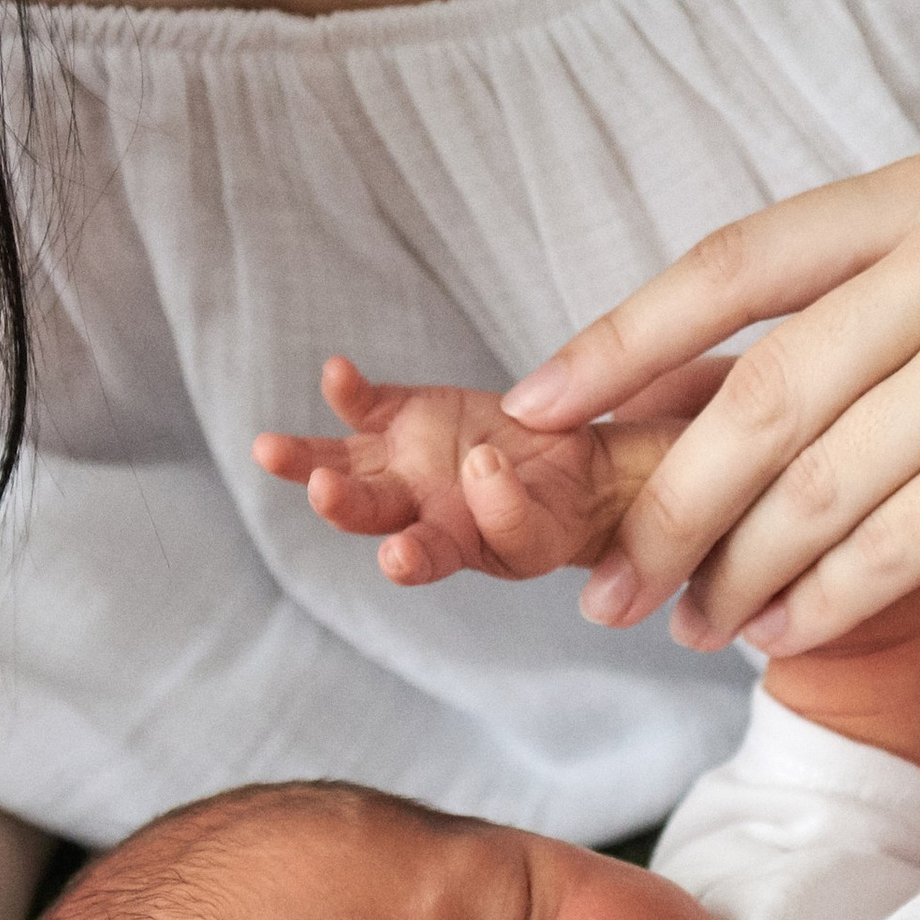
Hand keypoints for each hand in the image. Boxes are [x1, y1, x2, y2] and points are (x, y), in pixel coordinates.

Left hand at [253, 355, 633, 584]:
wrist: (567, 475)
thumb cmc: (598, 493)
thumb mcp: (624, 506)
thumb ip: (626, 504)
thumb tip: (648, 512)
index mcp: (503, 548)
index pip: (487, 541)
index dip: (486, 507)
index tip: (488, 466)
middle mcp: (445, 522)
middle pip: (394, 529)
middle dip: (358, 513)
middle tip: (329, 497)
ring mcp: (413, 478)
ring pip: (354, 484)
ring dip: (314, 471)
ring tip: (270, 451)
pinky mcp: (401, 428)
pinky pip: (363, 416)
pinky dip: (346, 394)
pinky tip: (334, 371)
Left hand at [501, 140, 919, 653]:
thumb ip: (862, 318)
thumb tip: (660, 402)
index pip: (743, 259)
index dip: (622, 336)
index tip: (532, 402)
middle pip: (764, 387)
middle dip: (667, 498)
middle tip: (607, 577)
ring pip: (815, 482)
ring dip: (734, 571)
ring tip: (690, 623)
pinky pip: (885, 547)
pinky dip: (817, 604)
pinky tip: (780, 637)